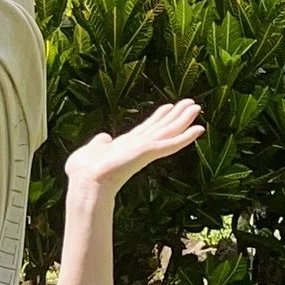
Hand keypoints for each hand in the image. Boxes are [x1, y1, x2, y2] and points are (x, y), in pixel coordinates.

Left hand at [63, 98, 201, 195]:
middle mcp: (140, 146)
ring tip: (197, 107)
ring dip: (184, 119)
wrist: (86, 180)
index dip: (159, 117)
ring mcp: (146, 149)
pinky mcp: (150, 152)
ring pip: (170, 131)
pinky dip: (186, 137)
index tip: (168, 106)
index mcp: (127, 144)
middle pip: (163, 127)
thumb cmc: (85, 171)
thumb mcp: (92, 149)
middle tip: (192, 103)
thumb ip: (100, 143)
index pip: (147, 128)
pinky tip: (199, 129)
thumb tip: (103, 138)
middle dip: (177, 115)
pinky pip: (172, 143)